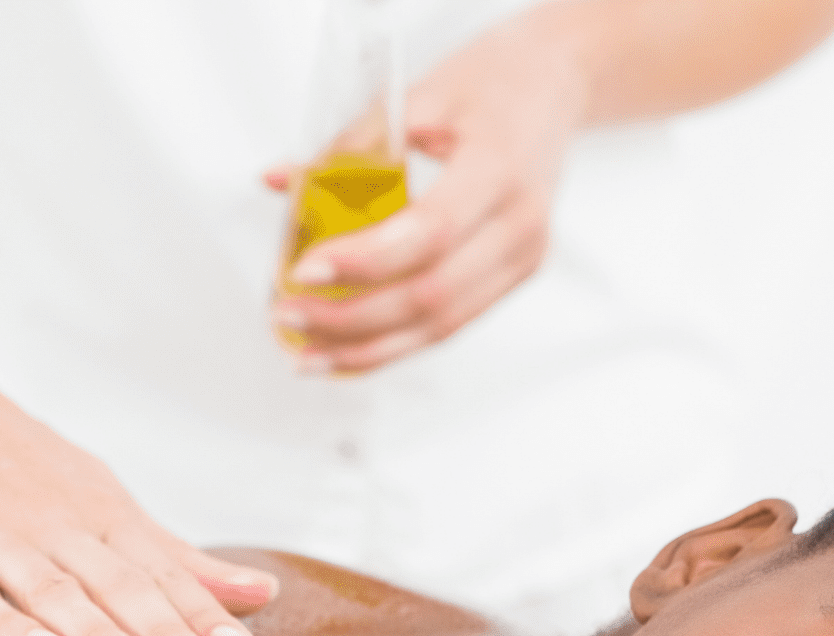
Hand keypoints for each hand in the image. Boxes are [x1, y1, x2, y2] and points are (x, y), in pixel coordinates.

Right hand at [0, 370, 275, 635]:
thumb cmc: (16, 462)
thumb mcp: (103, 498)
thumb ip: (176, 557)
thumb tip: (263, 595)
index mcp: (101, 517)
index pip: (162, 574)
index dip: (200, 617)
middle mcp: (54, 526)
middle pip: (117, 586)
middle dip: (163, 634)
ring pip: (52, 593)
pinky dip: (7, 628)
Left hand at [268, 17, 590, 372]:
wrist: (553, 85)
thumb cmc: (490, 83)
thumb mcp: (417, 95)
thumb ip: (349, 145)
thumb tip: (279, 182)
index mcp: (499, 167)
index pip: (430, 232)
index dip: (363, 261)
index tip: (304, 272)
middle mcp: (521, 223)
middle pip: (432, 295)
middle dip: (351, 318)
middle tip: (289, 313)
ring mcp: (524, 258)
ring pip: (442, 326)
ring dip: (368, 349)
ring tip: (307, 354)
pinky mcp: (514, 276)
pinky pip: (451, 324)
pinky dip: (395, 343)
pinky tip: (348, 350)